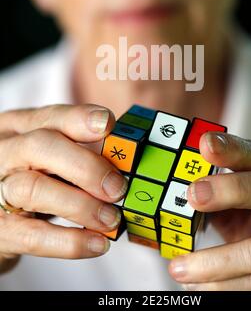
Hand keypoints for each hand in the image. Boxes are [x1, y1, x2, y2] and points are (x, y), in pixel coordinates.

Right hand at [0, 104, 126, 273]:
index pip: (49, 117)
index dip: (78, 119)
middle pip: (39, 146)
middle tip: (117, 187)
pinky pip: (31, 235)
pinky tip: (98, 243)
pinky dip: (69, 241)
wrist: (0, 223)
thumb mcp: (52, 158)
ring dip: (80, 205)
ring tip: (111, 218)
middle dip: (84, 165)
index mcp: (19, 128)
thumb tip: (128, 161)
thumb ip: (80, 153)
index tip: (108, 124)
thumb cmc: (35, 180)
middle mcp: (4, 152)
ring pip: (32, 188)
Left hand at [169, 133, 250, 289]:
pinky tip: (199, 286)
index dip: (232, 149)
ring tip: (179, 268)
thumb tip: (171, 190)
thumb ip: (215, 186)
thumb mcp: (241, 192)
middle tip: (193, 195)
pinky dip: (224, 288)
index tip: (205, 145)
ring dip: (214, 262)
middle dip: (231, 190)